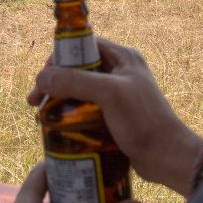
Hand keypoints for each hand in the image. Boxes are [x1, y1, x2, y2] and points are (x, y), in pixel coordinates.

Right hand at [28, 38, 202, 195]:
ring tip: (42, 116)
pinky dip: (69, 114)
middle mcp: (120, 71)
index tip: (43, 77)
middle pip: (77, 68)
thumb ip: (75, 81)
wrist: (167, 157)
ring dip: (59, 99)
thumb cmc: (143, 121)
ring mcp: (118, 94)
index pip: (83, 46)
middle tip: (36, 100)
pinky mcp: (115, 115)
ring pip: (79, 89)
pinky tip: (57, 126)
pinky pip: (85, 108)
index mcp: (123, 57)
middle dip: (54, 82)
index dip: (60, 58)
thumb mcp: (109, 94)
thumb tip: (42, 77)